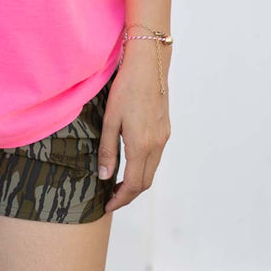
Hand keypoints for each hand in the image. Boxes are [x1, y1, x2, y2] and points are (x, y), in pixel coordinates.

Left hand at [97, 45, 170, 214]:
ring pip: (152, 170)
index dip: (121, 199)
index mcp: (142, 145)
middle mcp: (157, 145)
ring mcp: (163, 137)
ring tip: (119, 184)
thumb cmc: (126, 88)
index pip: (134, 184)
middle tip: (111, 198)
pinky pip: (155, 157)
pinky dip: (143, 167)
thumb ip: (107, 150)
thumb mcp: (110, 119)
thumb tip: (105, 177)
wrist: (149, 65)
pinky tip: (131, 162)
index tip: (107, 205)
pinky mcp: (165, 128)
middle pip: (145, 182)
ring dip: (137, 182)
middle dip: (129, 195)